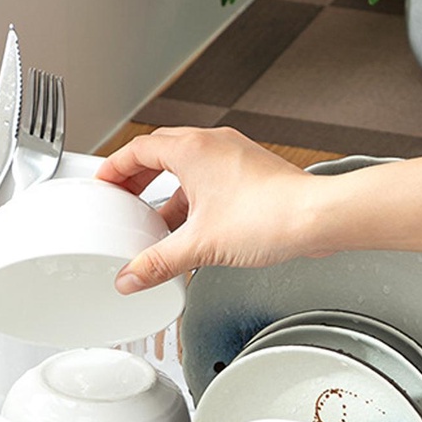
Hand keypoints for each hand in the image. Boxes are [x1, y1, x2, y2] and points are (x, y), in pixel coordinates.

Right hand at [95, 127, 321, 292]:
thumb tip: (132, 276)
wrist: (317, 218)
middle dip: (138, 178)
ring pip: (188, 168)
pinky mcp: (251, 174)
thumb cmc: (269, 215)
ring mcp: (234, 157)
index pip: (138, 149)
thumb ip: (159, 263)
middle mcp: (213, 145)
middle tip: (124, 199)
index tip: (103, 183)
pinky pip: (210, 180)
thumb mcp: (200, 245)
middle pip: (160, 153)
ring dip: (168, 192)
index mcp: (192, 149)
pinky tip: (192, 228)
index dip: (114, 168)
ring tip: (156, 222)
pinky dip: (193, 199)